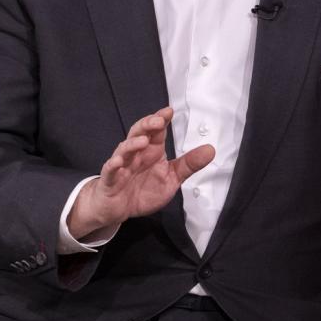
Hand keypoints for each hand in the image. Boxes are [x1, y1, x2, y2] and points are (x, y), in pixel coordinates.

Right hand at [67, 107, 214, 239]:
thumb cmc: (143, 190)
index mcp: (151, 151)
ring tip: (143, 141)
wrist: (119, 209)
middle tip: (158, 120)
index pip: (156, 131)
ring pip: (124, 149)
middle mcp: (136, 154)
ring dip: (132, 144)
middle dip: (147, 125)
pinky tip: (118, 161)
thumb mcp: (172, 178)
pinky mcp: (110, 180)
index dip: (161, 119)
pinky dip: (113, 165)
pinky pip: (110, 170)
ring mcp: (122, 165)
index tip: (170, 111)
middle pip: (139, 133)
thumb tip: (210, 150)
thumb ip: (189, 164)